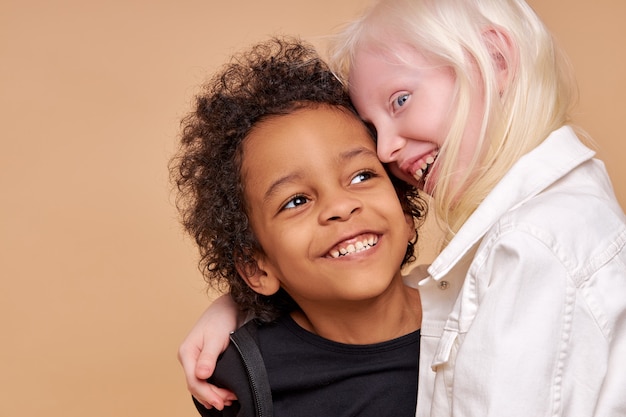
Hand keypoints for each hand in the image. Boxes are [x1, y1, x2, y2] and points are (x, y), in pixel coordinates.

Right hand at [178, 294, 239, 408]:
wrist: (229, 307)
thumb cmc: (222, 318)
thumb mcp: (216, 337)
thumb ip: (209, 357)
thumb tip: (201, 375)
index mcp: (187, 352)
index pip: (194, 381)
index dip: (207, 394)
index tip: (221, 401)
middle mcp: (188, 357)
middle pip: (196, 385)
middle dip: (211, 396)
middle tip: (228, 402)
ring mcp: (195, 359)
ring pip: (200, 383)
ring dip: (213, 393)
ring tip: (227, 400)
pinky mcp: (203, 360)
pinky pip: (205, 379)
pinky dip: (213, 388)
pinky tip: (221, 394)